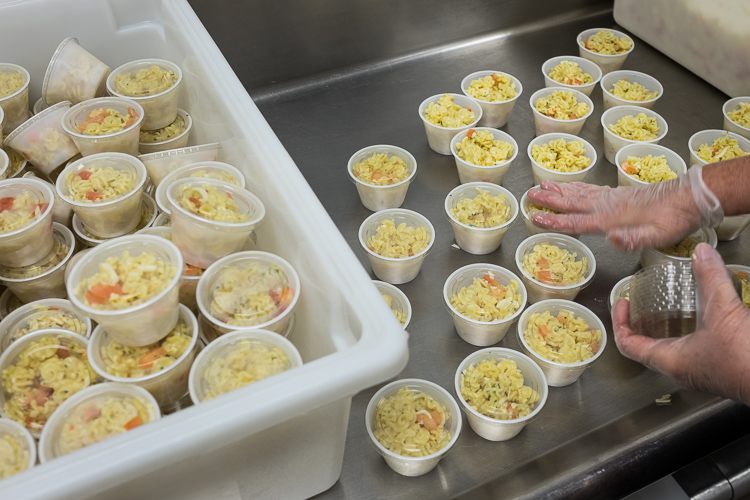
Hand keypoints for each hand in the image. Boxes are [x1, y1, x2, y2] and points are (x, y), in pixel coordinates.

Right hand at [527, 165, 722, 250]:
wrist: (691, 197)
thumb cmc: (674, 219)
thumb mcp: (657, 236)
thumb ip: (633, 238)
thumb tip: (610, 238)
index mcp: (612, 218)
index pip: (577, 221)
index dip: (554, 220)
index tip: (534, 216)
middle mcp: (608, 205)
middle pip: (573, 202)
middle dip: (549, 200)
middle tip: (529, 194)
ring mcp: (614, 198)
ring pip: (580, 193)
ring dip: (560, 190)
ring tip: (543, 184)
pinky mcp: (620, 194)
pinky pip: (592, 190)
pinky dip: (577, 187)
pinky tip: (573, 187)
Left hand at [613, 244, 749, 404]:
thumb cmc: (746, 360)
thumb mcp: (723, 310)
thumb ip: (710, 279)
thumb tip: (701, 254)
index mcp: (670, 361)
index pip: (629, 345)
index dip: (620, 322)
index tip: (621, 304)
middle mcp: (681, 371)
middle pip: (646, 348)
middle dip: (641, 324)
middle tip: (640, 304)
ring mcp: (700, 373)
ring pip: (671, 350)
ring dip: (664, 329)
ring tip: (665, 307)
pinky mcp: (717, 369)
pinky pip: (692, 351)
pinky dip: (688, 333)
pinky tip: (700, 319)